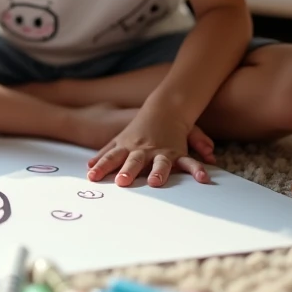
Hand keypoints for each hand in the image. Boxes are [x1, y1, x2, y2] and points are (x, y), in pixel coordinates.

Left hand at [87, 114, 210, 187]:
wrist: (164, 109)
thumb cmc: (138, 130)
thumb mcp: (119, 140)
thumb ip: (104, 154)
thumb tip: (88, 166)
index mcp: (127, 147)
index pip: (111, 158)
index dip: (101, 167)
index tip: (92, 177)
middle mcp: (143, 151)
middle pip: (133, 161)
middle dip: (128, 171)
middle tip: (122, 182)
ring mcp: (160, 152)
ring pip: (159, 162)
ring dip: (157, 172)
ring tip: (155, 182)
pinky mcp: (177, 153)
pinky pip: (188, 162)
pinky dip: (196, 170)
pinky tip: (203, 179)